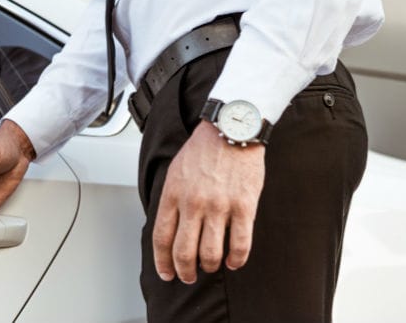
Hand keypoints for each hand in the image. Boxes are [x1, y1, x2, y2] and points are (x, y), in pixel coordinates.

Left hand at [152, 120, 264, 283]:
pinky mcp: (243, 206)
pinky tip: (233, 262)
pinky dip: (236, 259)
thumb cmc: (203, 149)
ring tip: (210, 266)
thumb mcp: (175, 171)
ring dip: (209, 267)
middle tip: (188, 276)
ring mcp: (219, 206)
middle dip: (184, 271)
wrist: (231, 129)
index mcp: (173, 193)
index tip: (167, 273)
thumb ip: (171, 199)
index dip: (163, 262)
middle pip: (183, 251)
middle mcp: (193, 203)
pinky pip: (240, 244)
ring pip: (210, 253)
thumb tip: (168, 227)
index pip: (161, 238)